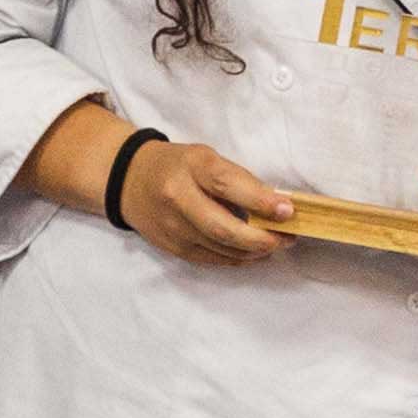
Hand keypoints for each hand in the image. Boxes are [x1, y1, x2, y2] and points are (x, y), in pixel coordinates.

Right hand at [113, 135, 301, 266]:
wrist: (129, 180)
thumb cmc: (178, 165)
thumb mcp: (205, 158)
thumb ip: (237, 179)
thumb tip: (276, 204)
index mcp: (191, 167)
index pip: (228, 185)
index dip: (261, 201)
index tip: (287, 210)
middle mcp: (177, 198)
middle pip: (224, 228)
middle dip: (262, 238)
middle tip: (288, 237)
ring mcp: (172, 227)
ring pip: (220, 248)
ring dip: (254, 251)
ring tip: (276, 244)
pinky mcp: (171, 247)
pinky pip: (211, 259)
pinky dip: (237, 258)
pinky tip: (253, 253)